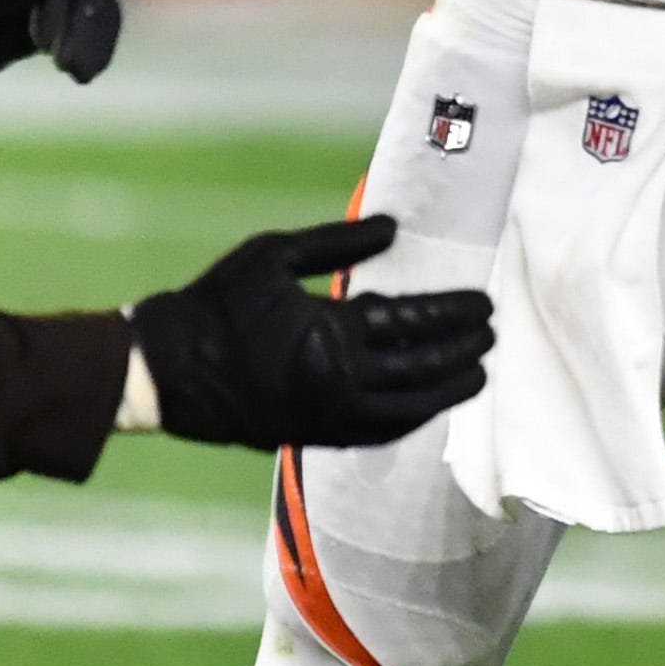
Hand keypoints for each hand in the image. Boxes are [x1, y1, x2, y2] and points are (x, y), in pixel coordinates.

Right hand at [129, 214, 492, 451]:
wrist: (170, 372)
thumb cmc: (218, 303)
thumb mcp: (274, 255)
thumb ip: (338, 243)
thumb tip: (393, 229)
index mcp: (330, 335)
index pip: (409, 322)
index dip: (450, 312)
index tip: (484, 301)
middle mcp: (339, 384)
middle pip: (420, 369)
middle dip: (461, 350)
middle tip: (494, 333)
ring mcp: (329, 417)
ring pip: (407, 410)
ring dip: (446, 392)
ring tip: (477, 374)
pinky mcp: (315, 436)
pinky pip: (379, 433)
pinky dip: (411, 420)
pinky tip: (427, 408)